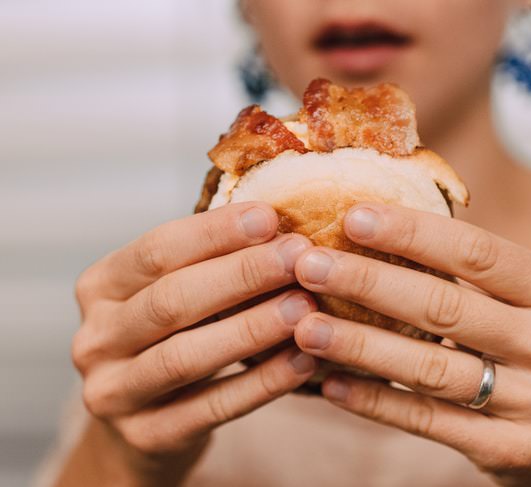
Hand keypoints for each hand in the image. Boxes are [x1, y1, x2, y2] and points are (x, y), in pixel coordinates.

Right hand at [70, 202, 317, 483]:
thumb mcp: (176, 292)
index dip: (216, 233)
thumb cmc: (173, 337)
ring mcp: (113, 393)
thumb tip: (281, 227)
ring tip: (306, 308)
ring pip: (185, 356)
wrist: (143, 423)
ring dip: (252, 328)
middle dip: (242, 275)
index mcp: (101, 287)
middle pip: (171, 300)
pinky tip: (302, 361)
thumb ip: (212, 262)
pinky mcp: (146, 436)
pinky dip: (261, 384)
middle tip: (299, 259)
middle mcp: (95, 338)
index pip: (157, 250)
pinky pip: (211, 408)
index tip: (271, 218)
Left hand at [292, 202, 530, 483]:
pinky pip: (429, 421)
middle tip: (309, 266)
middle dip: (368, 283)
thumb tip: (371, 231)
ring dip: (360, 344)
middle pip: (447, 306)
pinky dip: (376, 400)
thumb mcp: (524, 303)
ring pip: (431, 367)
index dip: (411, 233)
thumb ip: (469, 274)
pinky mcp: (516, 450)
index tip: (351, 217)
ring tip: (305, 326)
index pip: (477, 252)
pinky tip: (332, 383)